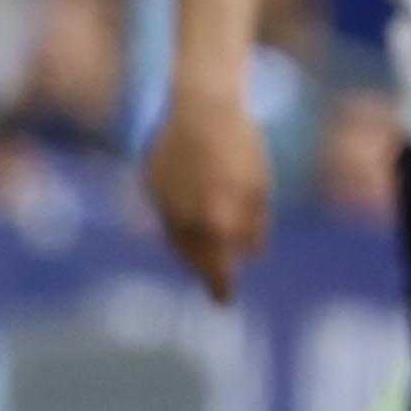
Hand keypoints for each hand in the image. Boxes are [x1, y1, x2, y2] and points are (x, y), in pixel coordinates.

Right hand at [143, 80, 272, 298]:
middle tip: (216, 291)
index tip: (224, 302)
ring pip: (174, 240)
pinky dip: (177, 227)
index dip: (220, 288)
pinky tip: (187, 230)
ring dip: (189, 256)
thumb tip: (251, 255)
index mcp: (217, 222)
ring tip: (202, 263)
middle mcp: (185, 219)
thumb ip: (256, 226)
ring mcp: (163, 202)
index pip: (217, 269)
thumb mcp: (260, 187)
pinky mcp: (150, 185)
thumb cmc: (241, 146)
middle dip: (206, 275)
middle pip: (193, 259)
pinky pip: (164, 216)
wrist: (201, 108)